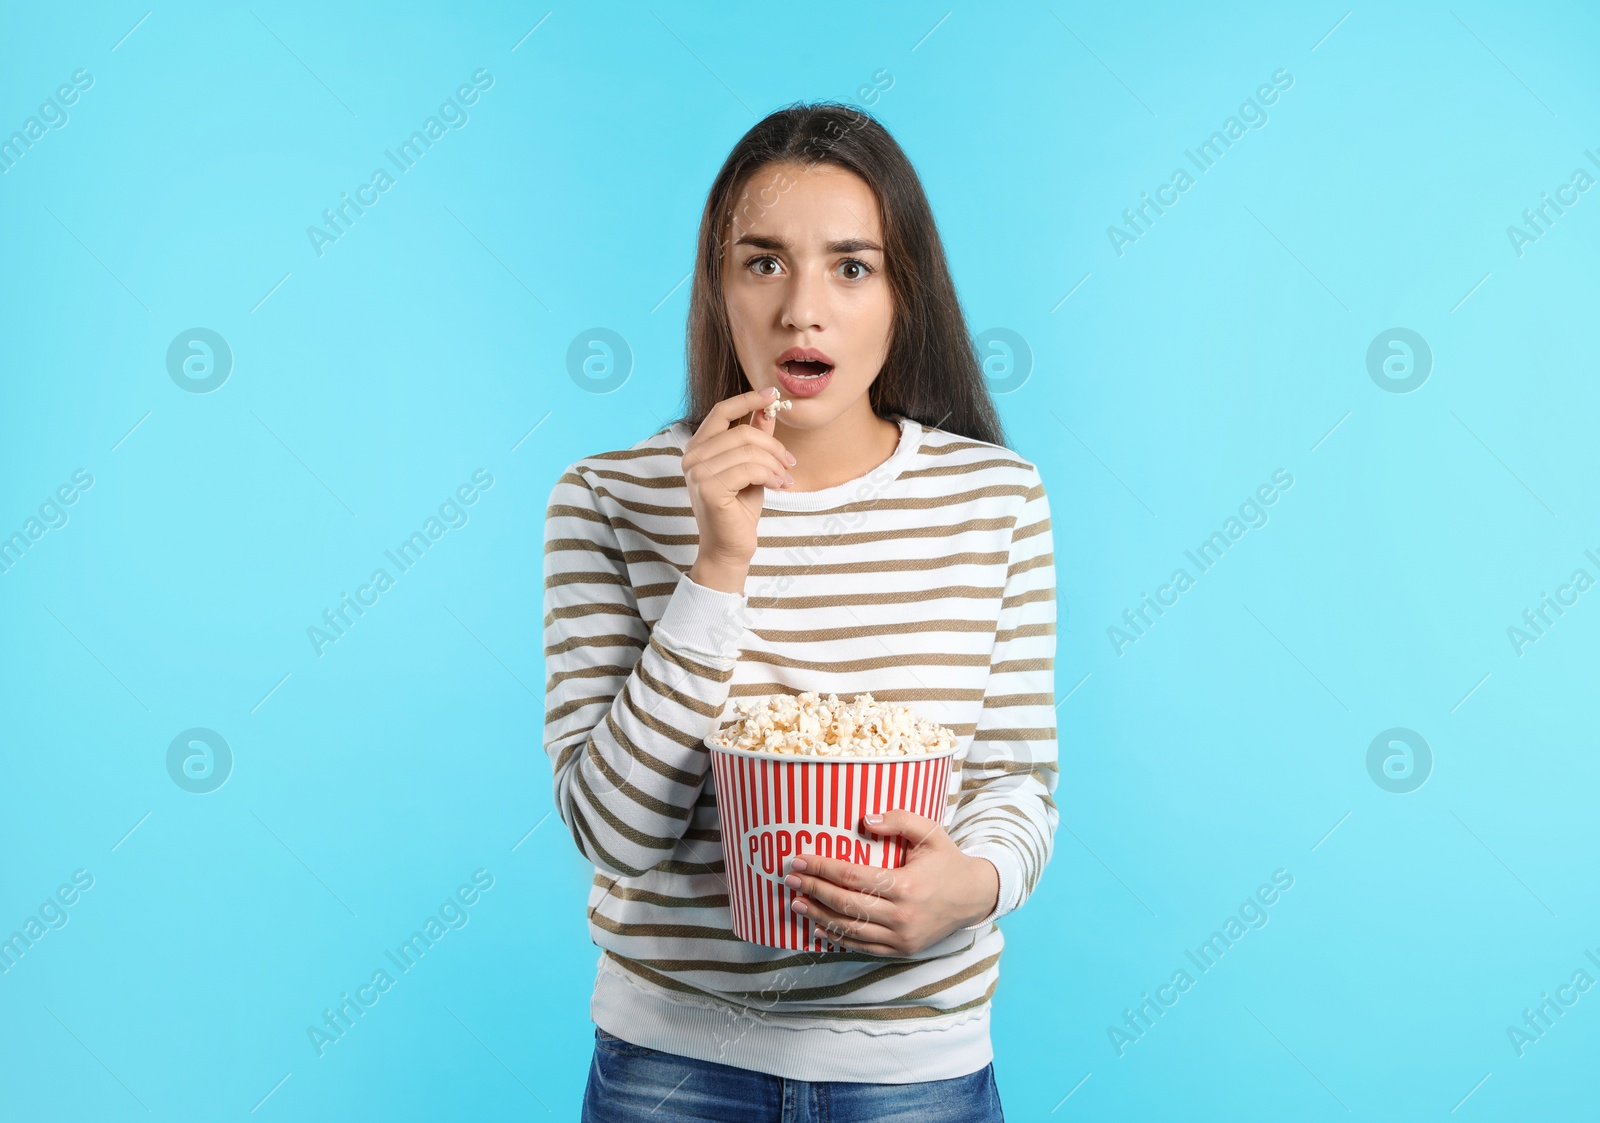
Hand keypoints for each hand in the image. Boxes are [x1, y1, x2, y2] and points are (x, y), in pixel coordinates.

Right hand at [682, 387, 796, 566]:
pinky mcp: (708, 488)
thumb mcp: (751, 467)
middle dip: (773, 446)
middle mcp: (692, 457)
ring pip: (749, 451)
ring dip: (775, 464)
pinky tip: (778, 486)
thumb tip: (768, 408)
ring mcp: (697, 472)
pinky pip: (749, 469)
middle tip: (790, 463)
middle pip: (742, 432)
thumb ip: (755, 437)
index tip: (773, 395)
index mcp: (698, 447)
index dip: (748, 400)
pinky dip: (770, 475)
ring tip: (785, 479)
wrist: (730, 546)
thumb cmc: (739, 508)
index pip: (722, 411)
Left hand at [783, 810, 999, 956]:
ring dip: (819, 916)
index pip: (852, 877)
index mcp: (906, 886)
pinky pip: (863, 946)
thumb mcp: (929, 832)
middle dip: (813, 890)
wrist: (974, 897)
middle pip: (846, 904)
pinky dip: (838, 937)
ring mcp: (901, 938)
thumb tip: (864, 820)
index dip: (822, 869)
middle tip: (790, 879)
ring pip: (850, 929)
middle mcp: (902, 916)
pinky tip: (820, 925)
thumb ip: (899, 820)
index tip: (799, 860)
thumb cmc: (948, 861)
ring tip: (796, 903)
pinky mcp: (902, 950)